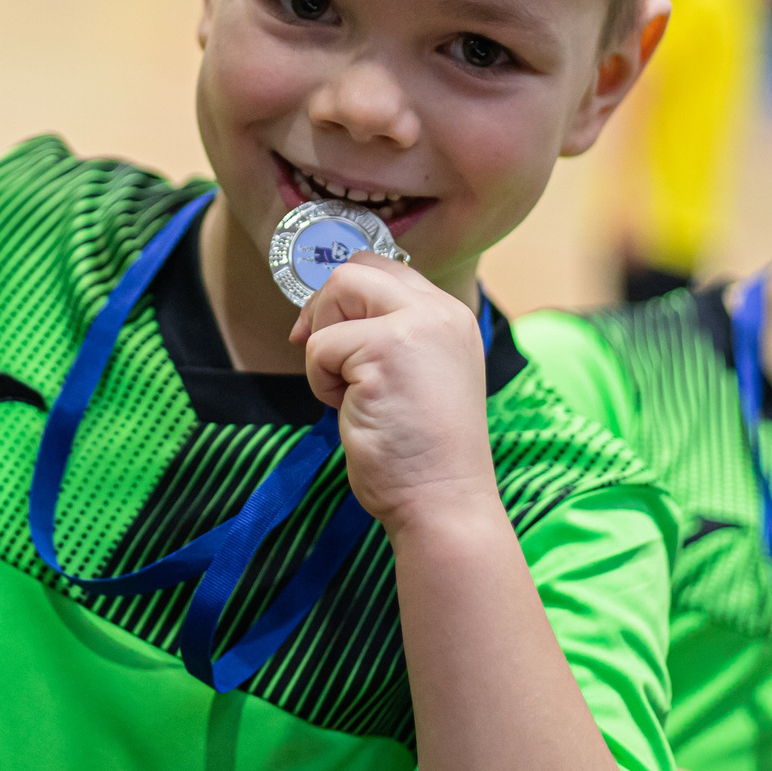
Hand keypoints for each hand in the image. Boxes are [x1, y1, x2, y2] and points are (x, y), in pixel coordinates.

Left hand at [292, 255, 493, 533]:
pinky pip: (321, 347)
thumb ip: (392, 336)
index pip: (385, 268)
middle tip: (321, 356)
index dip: (345, 296)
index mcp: (451, 317)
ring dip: (324, 344)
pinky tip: (352, 410)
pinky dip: (320, 382)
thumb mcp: (419, 375)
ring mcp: (414, 328)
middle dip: (324, 307)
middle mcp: (439, 313)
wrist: (443, 502)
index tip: (329, 333)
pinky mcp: (383, 352)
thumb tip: (329, 312)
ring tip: (347, 391)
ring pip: (337, 293)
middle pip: (356, 268)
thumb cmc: (422, 452)